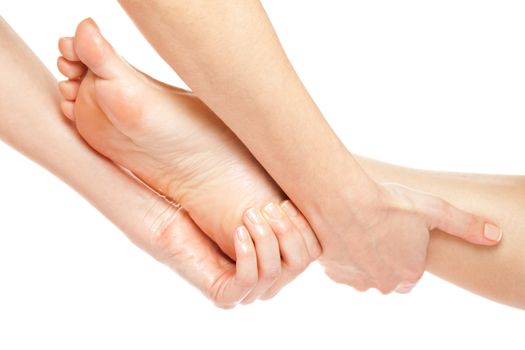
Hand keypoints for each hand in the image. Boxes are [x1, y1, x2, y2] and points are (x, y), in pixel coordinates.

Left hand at [150, 201, 318, 307]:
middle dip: (287, 232)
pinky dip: (247, 253)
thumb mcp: (261, 206)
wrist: (173, 218)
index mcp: (281, 261)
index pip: (311, 253)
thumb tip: (319, 193)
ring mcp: (247, 291)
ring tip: (249, 214)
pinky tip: (238, 231)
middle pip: (300, 264)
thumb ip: (287, 208)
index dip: (304, 228)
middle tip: (268, 207)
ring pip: (273, 272)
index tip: (285, 203)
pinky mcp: (224, 295)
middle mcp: (268, 281)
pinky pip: (247, 280)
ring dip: (264, 238)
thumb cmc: (215, 208)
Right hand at [316, 181, 501, 293]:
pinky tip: (344, 235)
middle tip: (379, 229)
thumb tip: (495, 236)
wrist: (341, 202)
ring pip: (365, 273)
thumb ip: (465, 225)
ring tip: (360, 230)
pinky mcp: (334, 274)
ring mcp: (358, 281)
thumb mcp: (433, 210)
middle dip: (384, 257)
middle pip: (388, 275)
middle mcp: (385, 284)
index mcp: (410, 273)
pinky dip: (343, 257)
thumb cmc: (387, 204)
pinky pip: (342, 269)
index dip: (405, 250)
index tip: (397, 230)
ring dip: (363, 258)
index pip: (411, 271)